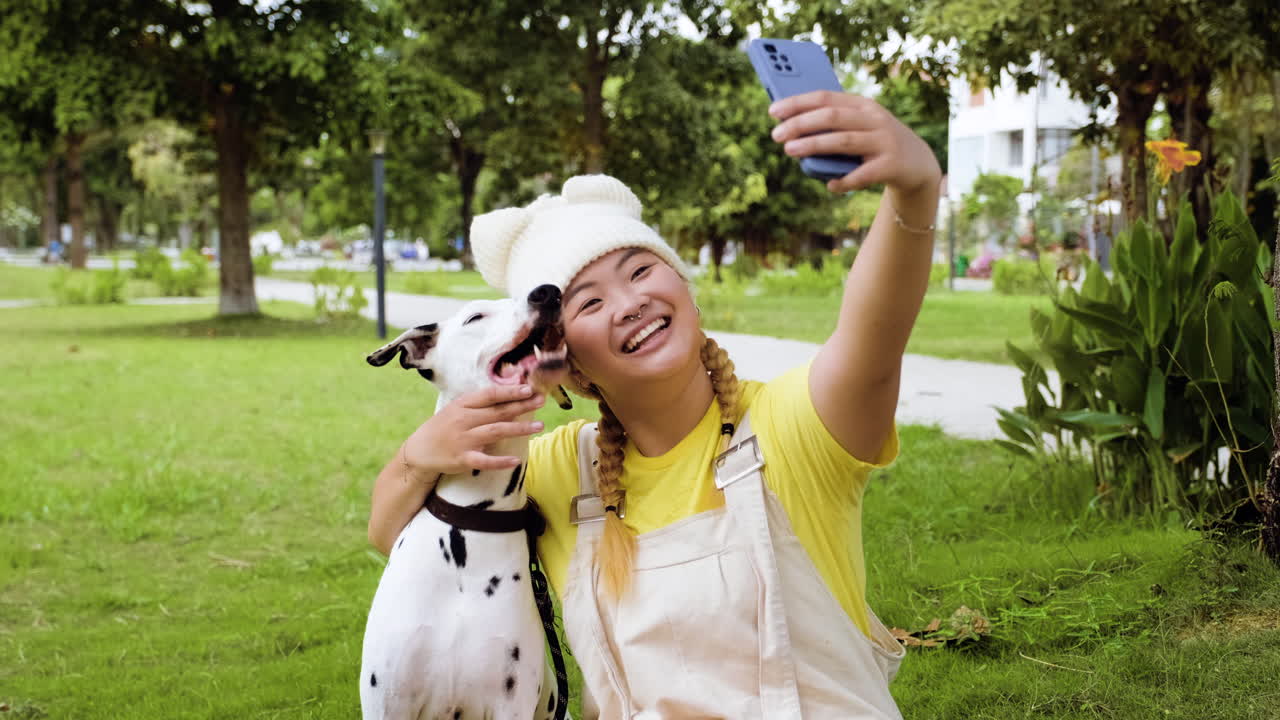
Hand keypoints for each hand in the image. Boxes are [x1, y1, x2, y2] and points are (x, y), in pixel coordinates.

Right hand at [401, 384, 545, 480]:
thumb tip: (509, 393)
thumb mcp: (457, 409)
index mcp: (463, 405)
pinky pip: (485, 461)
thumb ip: (480, 403)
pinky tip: (516, 460)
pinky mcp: (463, 459)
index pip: (490, 395)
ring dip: (519, 429)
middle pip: (498, 411)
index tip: (529, 388)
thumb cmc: (444, 427)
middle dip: (521, 406)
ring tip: (539, 426)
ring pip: (495, 431)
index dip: (510, 391)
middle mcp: (463, 420)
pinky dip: (500, 461)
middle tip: (541, 401)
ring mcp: (463, 440)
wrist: (419, 451)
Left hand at [769, 90, 941, 195]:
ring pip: (844, 141)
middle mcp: (874, 120)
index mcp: (863, 105)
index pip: (826, 97)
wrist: (918, 163)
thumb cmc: (876, 143)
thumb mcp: (860, 126)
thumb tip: (791, 130)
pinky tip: (830, 185)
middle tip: (776, 134)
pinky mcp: (891, 166)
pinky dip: (844, 180)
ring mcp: (884, 142)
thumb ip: (834, 125)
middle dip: (801, 124)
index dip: (798, 103)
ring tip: (789, 151)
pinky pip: (862, 175)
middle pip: (832, 117)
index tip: (773, 111)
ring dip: (814, 146)